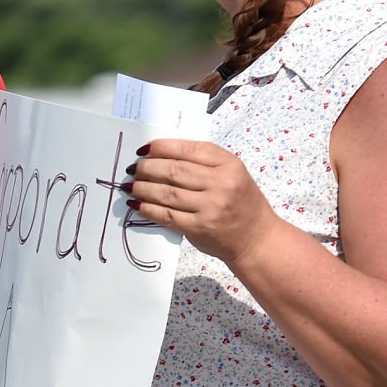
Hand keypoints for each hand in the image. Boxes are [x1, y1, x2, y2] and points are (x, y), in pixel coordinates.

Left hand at [125, 137, 280, 267]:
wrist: (255, 238)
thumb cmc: (241, 202)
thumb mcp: (232, 173)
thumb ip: (204, 162)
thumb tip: (162, 155)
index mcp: (228, 165)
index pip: (188, 150)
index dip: (161, 148)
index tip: (144, 149)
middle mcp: (221, 184)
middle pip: (174, 170)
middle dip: (147, 168)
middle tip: (133, 168)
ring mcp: (210, 207)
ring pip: (167, 192)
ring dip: (143, 188)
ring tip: (130, 185)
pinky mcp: (199, 227)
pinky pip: (166, 215)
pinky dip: (147, 208)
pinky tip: (136, 204)